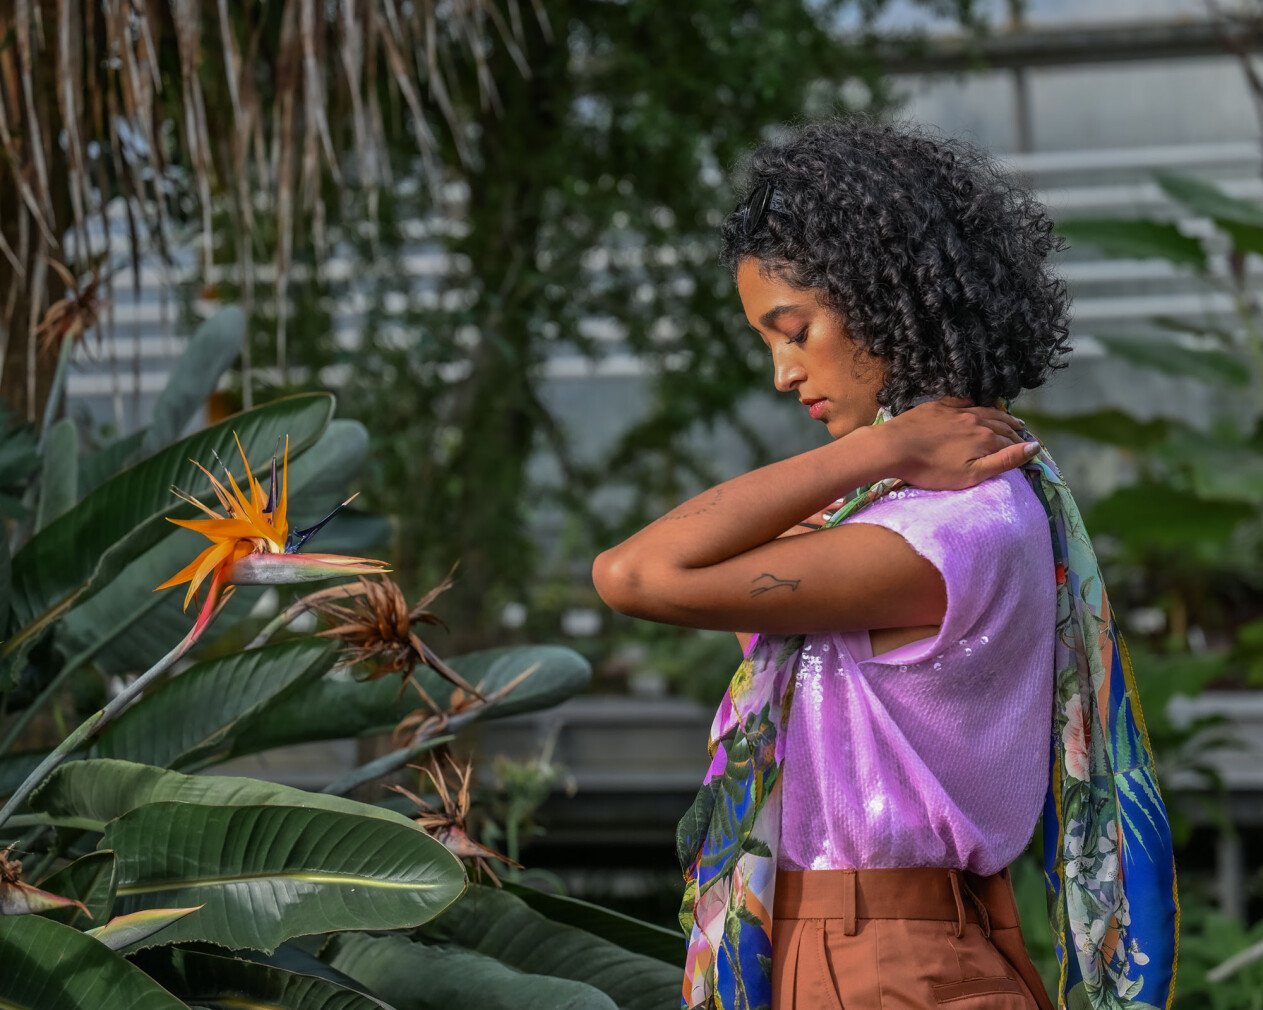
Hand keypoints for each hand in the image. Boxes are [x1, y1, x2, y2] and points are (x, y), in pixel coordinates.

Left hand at [875, 397, 1036, 490]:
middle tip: (1023, 432)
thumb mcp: (971, 474)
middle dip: (1014, 430)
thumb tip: (1033, 447)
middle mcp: (975, 421)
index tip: (1028, 450)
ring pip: (985, 412)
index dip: (1019, 448)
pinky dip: (974, 404)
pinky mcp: (937, 406)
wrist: (894, 447)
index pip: (1009, 443)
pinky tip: (976, 404)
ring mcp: (955, 411)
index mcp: (984, 439)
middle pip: (1001, 425)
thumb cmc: (931, 468)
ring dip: (1001, 416)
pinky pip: (962, 401)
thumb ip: (1003, 461)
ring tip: (1012, 419)